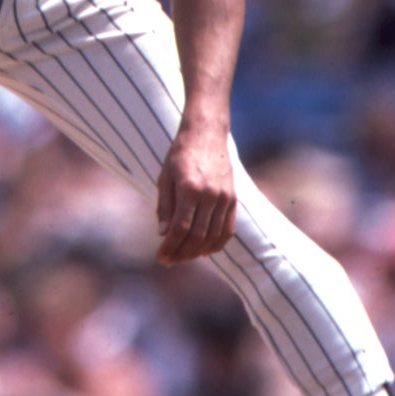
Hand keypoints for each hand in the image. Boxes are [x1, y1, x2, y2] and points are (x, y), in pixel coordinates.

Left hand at [155, 127, 236, 264]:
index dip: (170, 246)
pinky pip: (228, 229)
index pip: (181, 227)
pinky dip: (216, 244)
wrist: (206, 134)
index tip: (160, 257)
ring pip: (213, 236)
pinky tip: (204, 251)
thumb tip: (163, 234)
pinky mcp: (233, 198)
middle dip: (181, 253)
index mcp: (190, 187)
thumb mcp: (165, 177)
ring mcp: (225, 197)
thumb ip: (165, 206)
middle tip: (169, 261)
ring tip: (183, 257)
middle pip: (197, 235)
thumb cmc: (180, 154)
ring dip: (197, 252)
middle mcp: (210, 194)